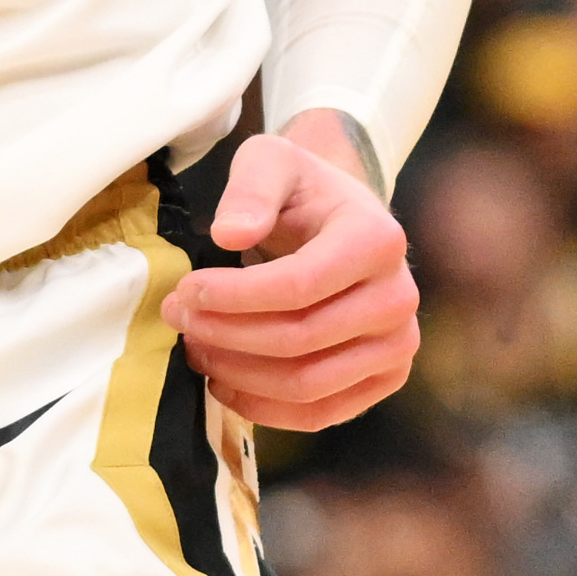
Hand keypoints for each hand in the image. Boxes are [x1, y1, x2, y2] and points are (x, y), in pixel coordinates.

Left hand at [165, 113, 418, 431]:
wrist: (341, 221)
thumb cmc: (302, 192)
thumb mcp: (271, 162)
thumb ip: (251, 188)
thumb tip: (230, 234)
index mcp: (379, 240)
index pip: (298, 286)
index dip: (233, 297)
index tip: (184, 291)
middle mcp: (399, 298)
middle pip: (299, 340)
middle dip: (225, 334)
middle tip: (177, 318)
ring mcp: (397, 345)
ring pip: (306, 385)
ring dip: (237, 374)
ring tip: (195, 347)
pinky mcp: (384, 379)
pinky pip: (320, 413)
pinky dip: (263, 407)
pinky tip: (223, 381)